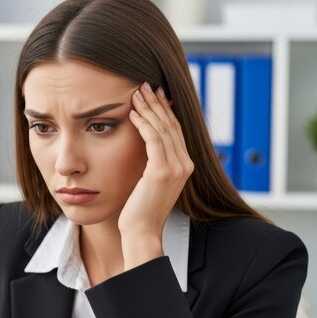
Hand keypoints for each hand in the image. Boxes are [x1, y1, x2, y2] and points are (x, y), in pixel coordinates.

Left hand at [119, 82, 194, 269]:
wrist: (141, 232)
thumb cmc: (139, 209)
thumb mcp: (149, 181)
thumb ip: (151, 163)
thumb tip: (143, 145)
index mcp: (184, 166)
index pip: (175, 130)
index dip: (164, 110)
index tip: (153, 94)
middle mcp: (184, 164)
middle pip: (171, 125)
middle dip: (156, 103)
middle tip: (144, 85)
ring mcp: (176, 168)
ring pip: (162, 128)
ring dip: (148, 108)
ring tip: (136, 93)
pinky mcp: (161, 171)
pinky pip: (153, 139)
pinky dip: (143, 123)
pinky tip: (131, 113)